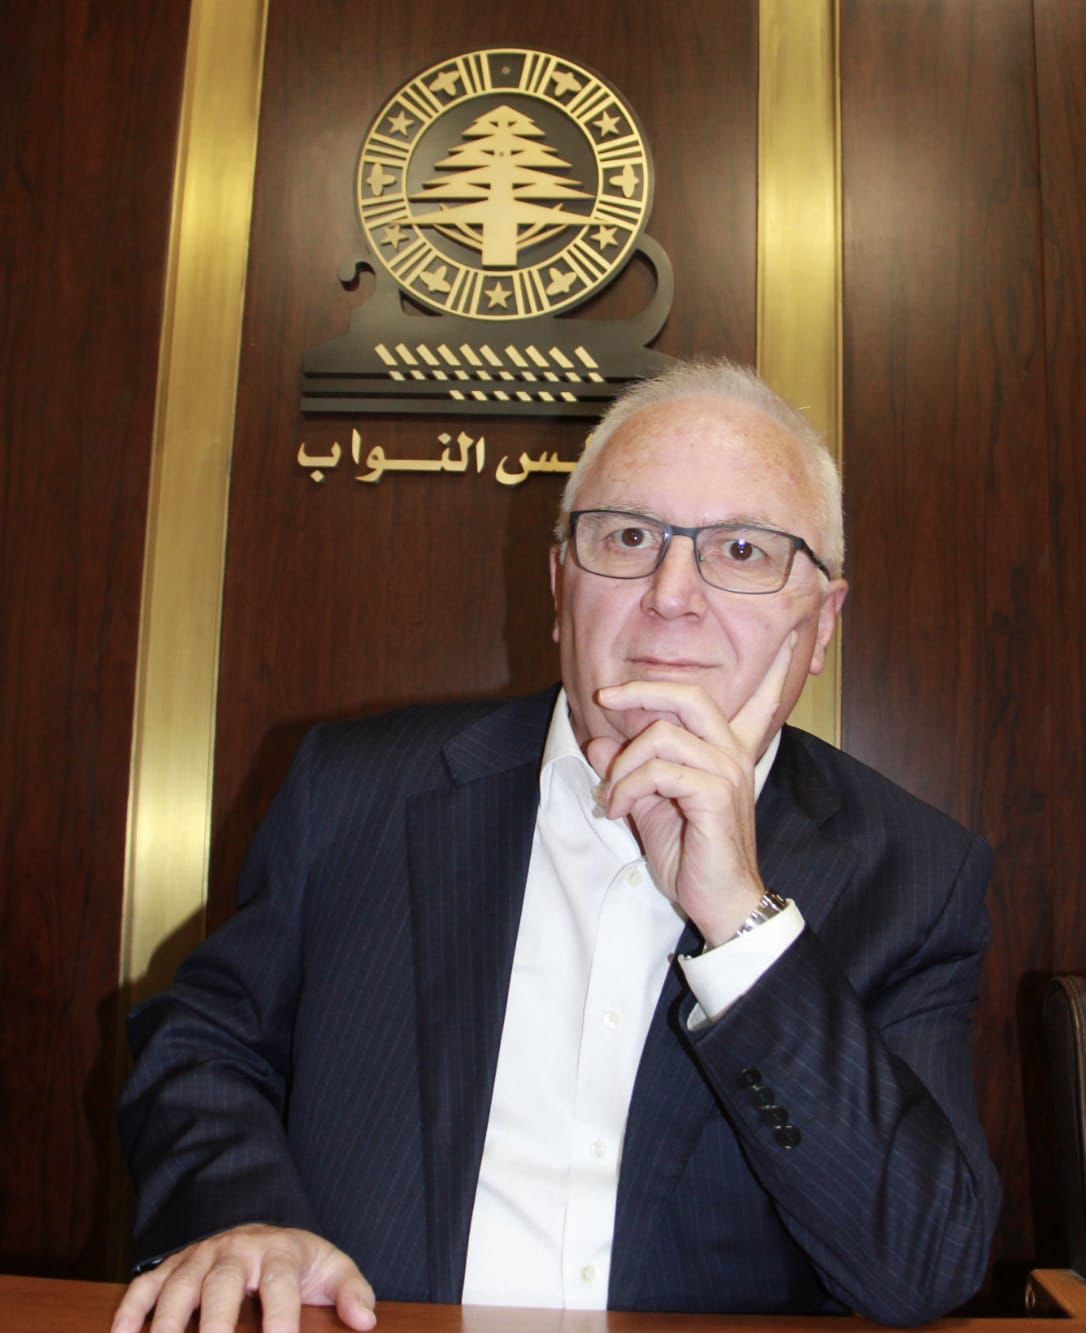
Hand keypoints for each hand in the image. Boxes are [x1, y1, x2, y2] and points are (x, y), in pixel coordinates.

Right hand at [110, 1225, 375, 1332]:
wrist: (260, 1232)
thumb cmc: (297, 1262)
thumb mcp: (330, 1268)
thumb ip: (352, 1291)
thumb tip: (367, 1321)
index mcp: (277, 1252)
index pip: (279, 1284)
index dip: (280, 1317)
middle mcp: (235, 1251)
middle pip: (223, 1283)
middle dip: (215, 1322)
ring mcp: (199, 1257)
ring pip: (178, 1286)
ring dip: (167, 1322)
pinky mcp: (171, 1267)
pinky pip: (144, 1285)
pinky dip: (129, 1310)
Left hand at [585, 633, 795, 946]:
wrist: (720, 902)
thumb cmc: (692, 854)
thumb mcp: (651, 805)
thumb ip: (629, 769)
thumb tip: (599, 742)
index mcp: (728, 750)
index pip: (761, 699)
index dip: (778, 665)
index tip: (790, 634)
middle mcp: (733, 753)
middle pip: (689, 695)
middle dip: (640, 690)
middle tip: (604, 698)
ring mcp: (727, 772)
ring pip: (662, 735)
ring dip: (623, 764)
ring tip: (613, 795)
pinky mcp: (714, 795)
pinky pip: (659, 770)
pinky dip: (627, 787)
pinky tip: (620, 808)